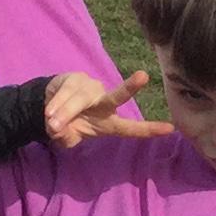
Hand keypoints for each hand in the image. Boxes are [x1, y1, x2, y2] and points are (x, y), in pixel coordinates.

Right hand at [42, 68, 172, 149]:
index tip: (170, 129)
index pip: (130, 128)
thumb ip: (65, 137)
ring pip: (79, 99)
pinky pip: (65, 91)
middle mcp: (103, 102)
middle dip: (130, 87)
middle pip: (116, 96)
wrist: (46, 107)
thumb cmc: (67, 125)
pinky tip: (49, 111)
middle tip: (143, 76)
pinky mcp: (74, 78)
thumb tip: (60, 127)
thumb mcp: (66, 138)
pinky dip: (56, 104)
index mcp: (108, 122)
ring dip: (65, 112)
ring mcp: (90, 88)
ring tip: (52, 122)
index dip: (148, 129)